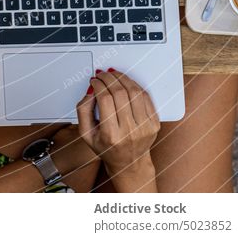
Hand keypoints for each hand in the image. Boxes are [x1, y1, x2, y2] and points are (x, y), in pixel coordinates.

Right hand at [76, 69, 159, 191]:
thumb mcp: (87, 134)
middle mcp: (130, 132)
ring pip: (134, 92)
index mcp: (111, 135)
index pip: (105, 100)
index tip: (94, 80)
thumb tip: (91, 91)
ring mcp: (145, 127)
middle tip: (103, 74)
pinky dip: (134, 86)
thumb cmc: (107, 147)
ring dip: (122, 78)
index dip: (99, 85)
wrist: (130, 163)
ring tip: (114, 75)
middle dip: (109, 78)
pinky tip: (126, 83)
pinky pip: (145, 97)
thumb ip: (83, 111)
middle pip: (120, 93)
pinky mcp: (154, 124)